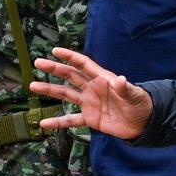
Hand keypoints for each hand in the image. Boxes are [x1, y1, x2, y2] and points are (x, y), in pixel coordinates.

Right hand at [31, 47, 152, 139]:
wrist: (143, 123)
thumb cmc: (141, 104)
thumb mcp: (135, 95)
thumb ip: (126, 89)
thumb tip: (121, 80)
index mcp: (103, 79)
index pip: (84, 65)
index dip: (70, 57)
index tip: (55, 50)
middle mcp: (93, 89)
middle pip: (70, 76)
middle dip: (54, 69)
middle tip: (38, 63)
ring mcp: (89, 103)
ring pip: (65, 95)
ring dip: (50, 91)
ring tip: (32, 86)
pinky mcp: (89, 118)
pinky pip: (70, 120)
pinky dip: (57, 122)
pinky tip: (43, 124)